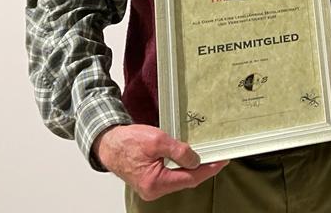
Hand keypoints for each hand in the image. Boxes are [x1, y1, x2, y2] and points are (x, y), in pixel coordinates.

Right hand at [93, 124, 227, 200]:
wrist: (109, 143)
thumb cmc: (127, 142)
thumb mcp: (157, 140)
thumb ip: (178, 151)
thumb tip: (195, 160)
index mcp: (155, 183)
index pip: (190, 178)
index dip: (208, 169)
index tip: (222, 161)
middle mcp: (154, 190)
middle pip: (186, 180)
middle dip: (203, 168)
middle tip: (219, 156)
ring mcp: (152, 187)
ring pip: (179, 178)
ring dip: (192, 167)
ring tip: (208, 155)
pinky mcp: (151, 181)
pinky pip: (171, 176)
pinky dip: (182, 167)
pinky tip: (190, 158)